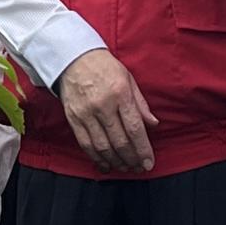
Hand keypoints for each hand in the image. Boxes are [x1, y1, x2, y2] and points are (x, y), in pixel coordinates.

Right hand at [57, 48, 158, 172]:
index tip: (149, 163)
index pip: (134, 129)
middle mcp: (103, 105)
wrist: (72, 57)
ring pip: (103, 146)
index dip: (143, 150)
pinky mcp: (73, 118)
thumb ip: (140, 103)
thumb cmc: (104, 67)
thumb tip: (153, 124)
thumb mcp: (128, 78)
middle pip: (119, 141)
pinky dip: (96, 158)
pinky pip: (85, 144)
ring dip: (116, 162)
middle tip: (139, 168)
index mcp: (120, 93)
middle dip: (131, 159)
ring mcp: (86, 113)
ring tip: (125, 168)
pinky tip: (106, 165)